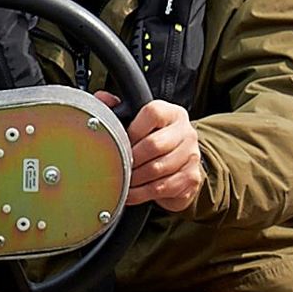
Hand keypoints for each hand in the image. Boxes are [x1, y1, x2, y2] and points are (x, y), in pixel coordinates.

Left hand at [99, 94, 203, 210]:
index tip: (121, 141)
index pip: (152, 114)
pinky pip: (163, 188)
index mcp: (172, 114)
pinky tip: (131, 193)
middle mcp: (186, 132)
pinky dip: (142, 193)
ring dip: (135, 178)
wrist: (181, 160)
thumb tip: (100, 99)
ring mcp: (192, 156)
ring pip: (158, 169)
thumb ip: (119, 109)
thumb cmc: (155, 139)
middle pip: (155, 145)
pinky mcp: (192, 177)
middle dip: (131, 158)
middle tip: (117, 165)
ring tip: (122, 181)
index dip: (132, 130)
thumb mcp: (139, 121)